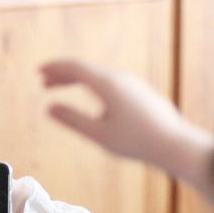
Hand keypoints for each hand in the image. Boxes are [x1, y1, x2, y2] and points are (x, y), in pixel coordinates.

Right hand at [41, 59, 213, 199]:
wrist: (175, 144)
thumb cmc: (137, 142)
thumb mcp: (98, 134)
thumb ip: (72, 119)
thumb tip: (50, 108)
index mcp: (108, 84)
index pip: (75, 68)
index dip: (55, 68)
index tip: (39, 71)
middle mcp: (121, 78)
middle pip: (86, 70)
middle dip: (63, 74)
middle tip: (45, 82)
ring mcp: (133, 84)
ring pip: (99, 76)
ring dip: (78, 80)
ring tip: (63, 88)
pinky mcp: (141, 93)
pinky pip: (111, 82)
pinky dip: (93, 86)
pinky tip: (90, 99)